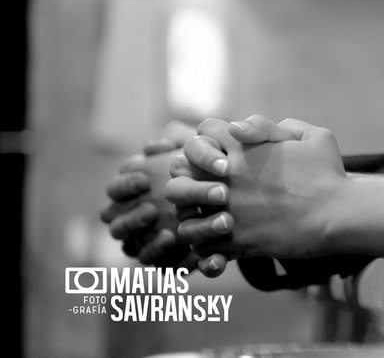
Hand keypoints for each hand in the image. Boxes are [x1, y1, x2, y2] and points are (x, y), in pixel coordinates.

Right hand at [99, 122, 197, 267]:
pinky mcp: (168, 262)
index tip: (144, 179)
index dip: (124, 185)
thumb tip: (158, 146)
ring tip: (172, 233)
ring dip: (149, 243)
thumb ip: (180, 142)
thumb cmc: (211, 168)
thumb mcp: (203, 150)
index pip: (114, 190)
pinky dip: (177, 262)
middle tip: (153, 209)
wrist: (241, 199)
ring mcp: (148, 242)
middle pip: (117, 225)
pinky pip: (163, 268)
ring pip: (134, 249)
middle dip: (132, 218)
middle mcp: (133, 219)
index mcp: (134, 191)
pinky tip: (192, 253)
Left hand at [166, 116, 348, 273]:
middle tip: (206, 190)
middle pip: (179, 173)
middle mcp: (229, 178)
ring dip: (192, 217)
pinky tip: (221, 245)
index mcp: (244, 149)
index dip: (208, 141)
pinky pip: (202, 247)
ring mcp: (230, 211)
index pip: (203, 133)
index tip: (221, 155)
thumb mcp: (317, 137)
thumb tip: (271, 130)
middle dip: (188, 180)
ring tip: (208, 221)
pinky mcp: (237, 241)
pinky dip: (207, 248)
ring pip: (183, 216)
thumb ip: (288, 128)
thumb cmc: (330, 175)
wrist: (337, 214)